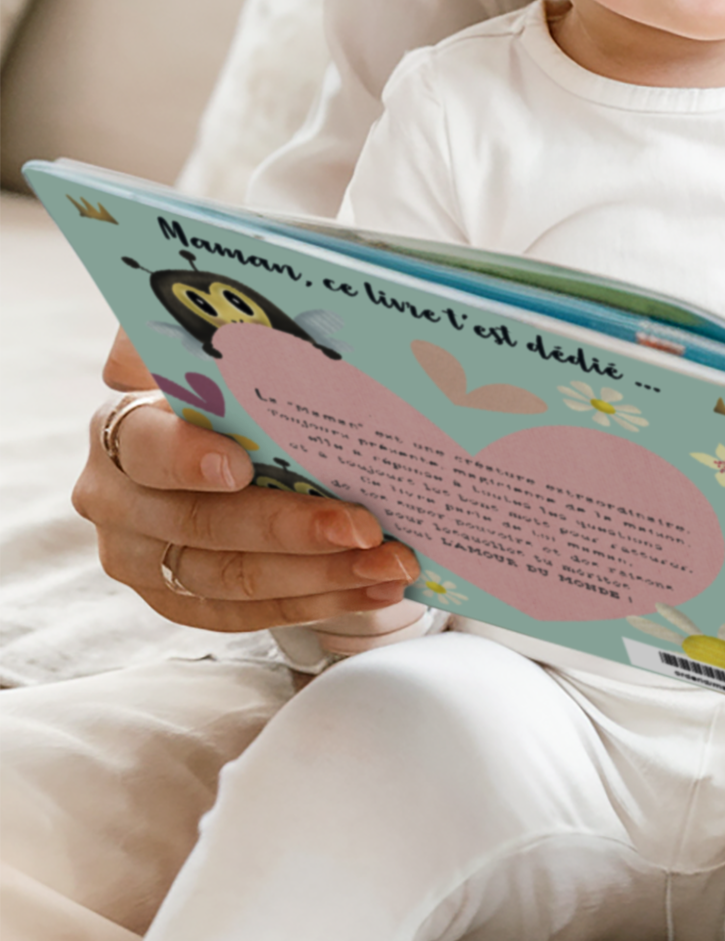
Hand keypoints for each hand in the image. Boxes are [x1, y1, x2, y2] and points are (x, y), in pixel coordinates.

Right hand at [76, 330, 419, 630]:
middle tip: (366, 527)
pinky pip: (245, 615)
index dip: (189, 460)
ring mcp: (142, 557)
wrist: (220, 426)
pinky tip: (377, 590)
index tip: (242, 465)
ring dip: (321, 576)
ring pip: (231, 580)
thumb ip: (207, 328)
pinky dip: (317, 602)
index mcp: (121, 426)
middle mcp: (116, 498)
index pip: (147, 447)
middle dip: (291, 529)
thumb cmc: (229, 376)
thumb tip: (210, 324)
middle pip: (203, 526)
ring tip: (392, 564)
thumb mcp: (216, 339)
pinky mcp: (175, 598)